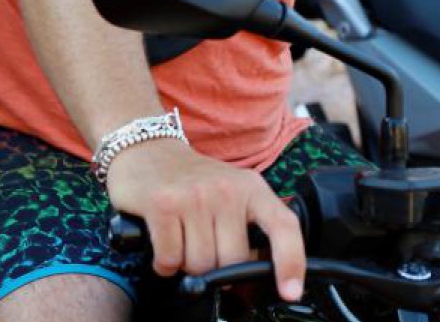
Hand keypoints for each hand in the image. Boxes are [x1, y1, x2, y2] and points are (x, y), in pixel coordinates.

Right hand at [106, 139, 305, 301]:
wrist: (147, 148)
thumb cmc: (192, 179)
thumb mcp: (231, 190)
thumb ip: (249, 225)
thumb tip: (263, 273)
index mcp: (250, 186)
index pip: (283, 225)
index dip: (292, 262)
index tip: (290, 291)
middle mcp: (226, 188)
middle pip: (233, 261)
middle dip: (216, 266)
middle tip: (203, 243)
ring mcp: (194, 195)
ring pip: (200, 265)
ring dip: (187, 263)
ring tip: (182, 236)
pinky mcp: (163, 204)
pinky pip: (170, 260)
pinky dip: (164, 262)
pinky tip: (164, 240)